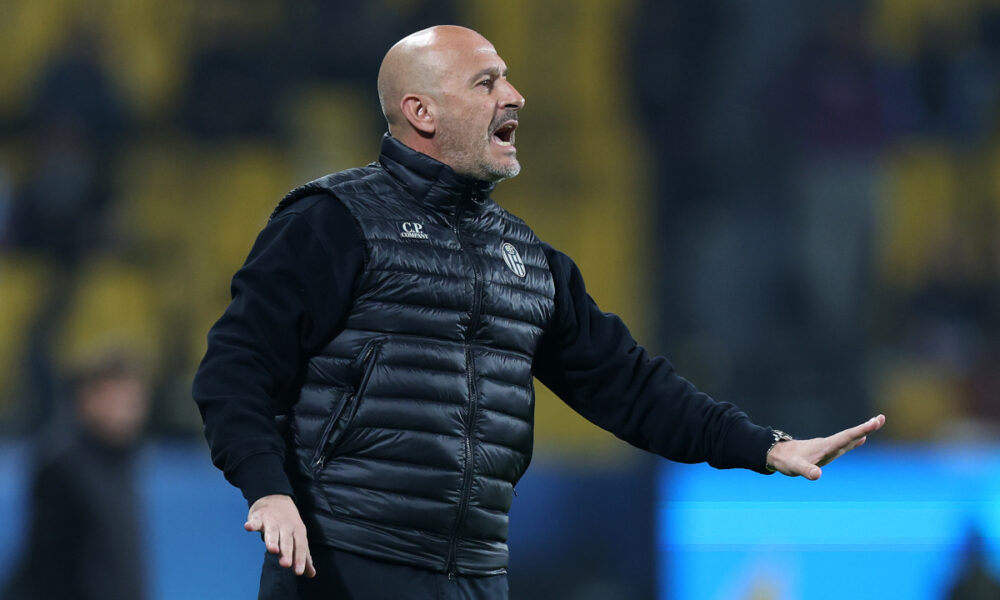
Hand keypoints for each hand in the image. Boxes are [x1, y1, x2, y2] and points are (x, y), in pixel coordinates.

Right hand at [244, 494, 316, 576]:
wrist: (276, 498)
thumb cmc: (288, 523)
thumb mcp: (299, 537)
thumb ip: (304, 556)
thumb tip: (311, 574)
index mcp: (298, 531)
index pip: (300, 546)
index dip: (300, 559)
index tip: (298, 572)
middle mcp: (286, 526)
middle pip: (287, 541)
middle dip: (286, 552)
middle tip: (286, 564)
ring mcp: (272, 521)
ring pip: (272, 532)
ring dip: (272, 540)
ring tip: (272, 550)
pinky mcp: (259, 517)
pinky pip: (255, 521)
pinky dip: (252, 524)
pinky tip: (248, 527)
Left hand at [766, 414, 885, 480]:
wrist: (777, 454)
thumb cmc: (787, 461)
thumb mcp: (796, 468)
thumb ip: (807, 471)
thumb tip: (817, 475)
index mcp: (825, 446)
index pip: (847, 437)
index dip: (861, 430)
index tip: (876, 421)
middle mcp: (828, 444)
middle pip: (850, 435)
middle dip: (866, 428)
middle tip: (881, 418)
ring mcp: (828, 447)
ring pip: (848, 438)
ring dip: (862, 432)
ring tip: (876, 423)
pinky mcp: (825, 451)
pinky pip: (844, 444)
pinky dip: (854, 440)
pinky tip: (861, 439)